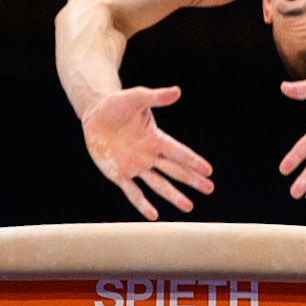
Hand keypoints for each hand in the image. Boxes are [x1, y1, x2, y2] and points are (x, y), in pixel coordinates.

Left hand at [81, 87, 213, 219]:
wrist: (96, 114)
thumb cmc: (117, 104)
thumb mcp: (136, 98)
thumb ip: (156, 97)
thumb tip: (177, 91)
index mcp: (155, 138)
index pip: (178, 152)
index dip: (192, 160)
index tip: (208, 170)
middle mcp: (149, 155)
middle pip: (174, 170)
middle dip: (192, 180)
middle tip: (209, 189)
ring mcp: (135, 166)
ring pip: (158, 184)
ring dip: (173, 195)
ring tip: (188, 206)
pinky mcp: (119, 174)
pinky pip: (133, 192)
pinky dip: (142, 204)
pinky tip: (153, 215)